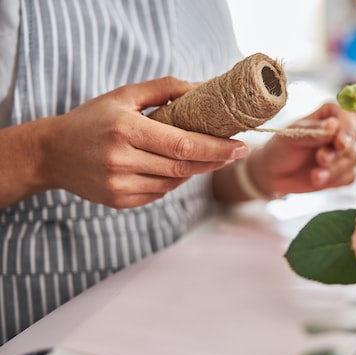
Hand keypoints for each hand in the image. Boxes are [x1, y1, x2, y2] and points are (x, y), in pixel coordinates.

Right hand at [36, 77, 247, 208]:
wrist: (51, 153)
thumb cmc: (92, 119)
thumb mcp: (124, 95)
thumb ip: (165, 89)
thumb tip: (204, 88)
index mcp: (125, 129)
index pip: (183, 145)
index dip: (216, 148)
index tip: (240, 145)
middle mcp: (121, 160)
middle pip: (184, 168)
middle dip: (215, 160)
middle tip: (235, 152)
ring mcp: (119, 185)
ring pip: (174, 183)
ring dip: (193, 171)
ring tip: (202, 156)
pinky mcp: (119, 201)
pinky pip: (159, 194)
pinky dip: (172, 181)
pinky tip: (172, 168)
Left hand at [247, 102, 355, 196]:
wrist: (274, 173)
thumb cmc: (281, 147)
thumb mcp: (292, 135)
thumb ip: (313, 131)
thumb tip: (333, 125)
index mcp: (329, 115)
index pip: (346, 114)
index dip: (346, 126)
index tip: (338, 140)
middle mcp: (339, 132)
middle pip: (352, 138)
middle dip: (338, 151)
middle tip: (321, 158)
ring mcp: (342, 153)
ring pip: (351, 160)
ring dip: (334, 169)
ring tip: (315, 176)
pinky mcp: (341, 173)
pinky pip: (348, 177)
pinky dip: (334, 180)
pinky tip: (318, 180)